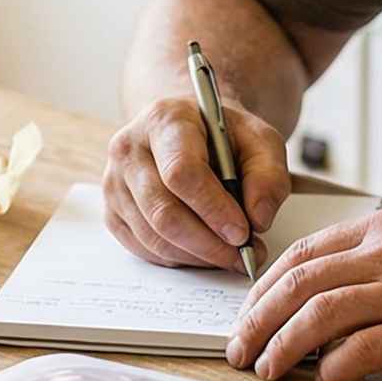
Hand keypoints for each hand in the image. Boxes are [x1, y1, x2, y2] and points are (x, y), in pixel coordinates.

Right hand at [102, 94, 292, 270]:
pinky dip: (181, 259)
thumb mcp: (261, 142)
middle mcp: (129, 150)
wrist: (192, 133)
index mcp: (164, 121)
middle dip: (210, 244)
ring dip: (199, 257)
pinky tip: (205, 250)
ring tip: (232, 254)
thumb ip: (268, 176)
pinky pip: (146, 250)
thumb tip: (258, 220)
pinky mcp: (113, 212)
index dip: (213, 209)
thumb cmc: (225, 137)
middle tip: (245, 255)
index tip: (243, 232)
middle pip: (164, 212)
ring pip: (155, 238)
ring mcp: (115, 183)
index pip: (181, 172)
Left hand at [227, 208, 381, 380]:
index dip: (264, 287)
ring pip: (320, 315)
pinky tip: (323, 380)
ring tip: (269, 369)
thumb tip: (327, 295)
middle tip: (241, 350)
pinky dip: (334, 366)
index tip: (248, 315)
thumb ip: (377, 258)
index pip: (302, 254)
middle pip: (299, 284)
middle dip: (259, 320)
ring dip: (284, 346)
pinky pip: (364, 349)